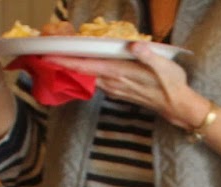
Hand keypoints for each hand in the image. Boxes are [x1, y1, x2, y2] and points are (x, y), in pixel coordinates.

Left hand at [44, 44, 201, 126]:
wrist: (178, 107)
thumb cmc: (173, 85)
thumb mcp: (165, 67)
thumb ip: (148, 56)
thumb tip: (134, 46)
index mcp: (120, 73)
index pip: (87, 66)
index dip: (67, 61)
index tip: (48, 56)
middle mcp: (113, 82)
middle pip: (81, 71)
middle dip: (62, 63)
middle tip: (42, 53)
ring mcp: (114, 87)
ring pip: (87, 77)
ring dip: (71, 68)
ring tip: (55, 58)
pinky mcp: (118, 90)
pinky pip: (95, 80)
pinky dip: (84, 73)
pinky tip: (79, 68)